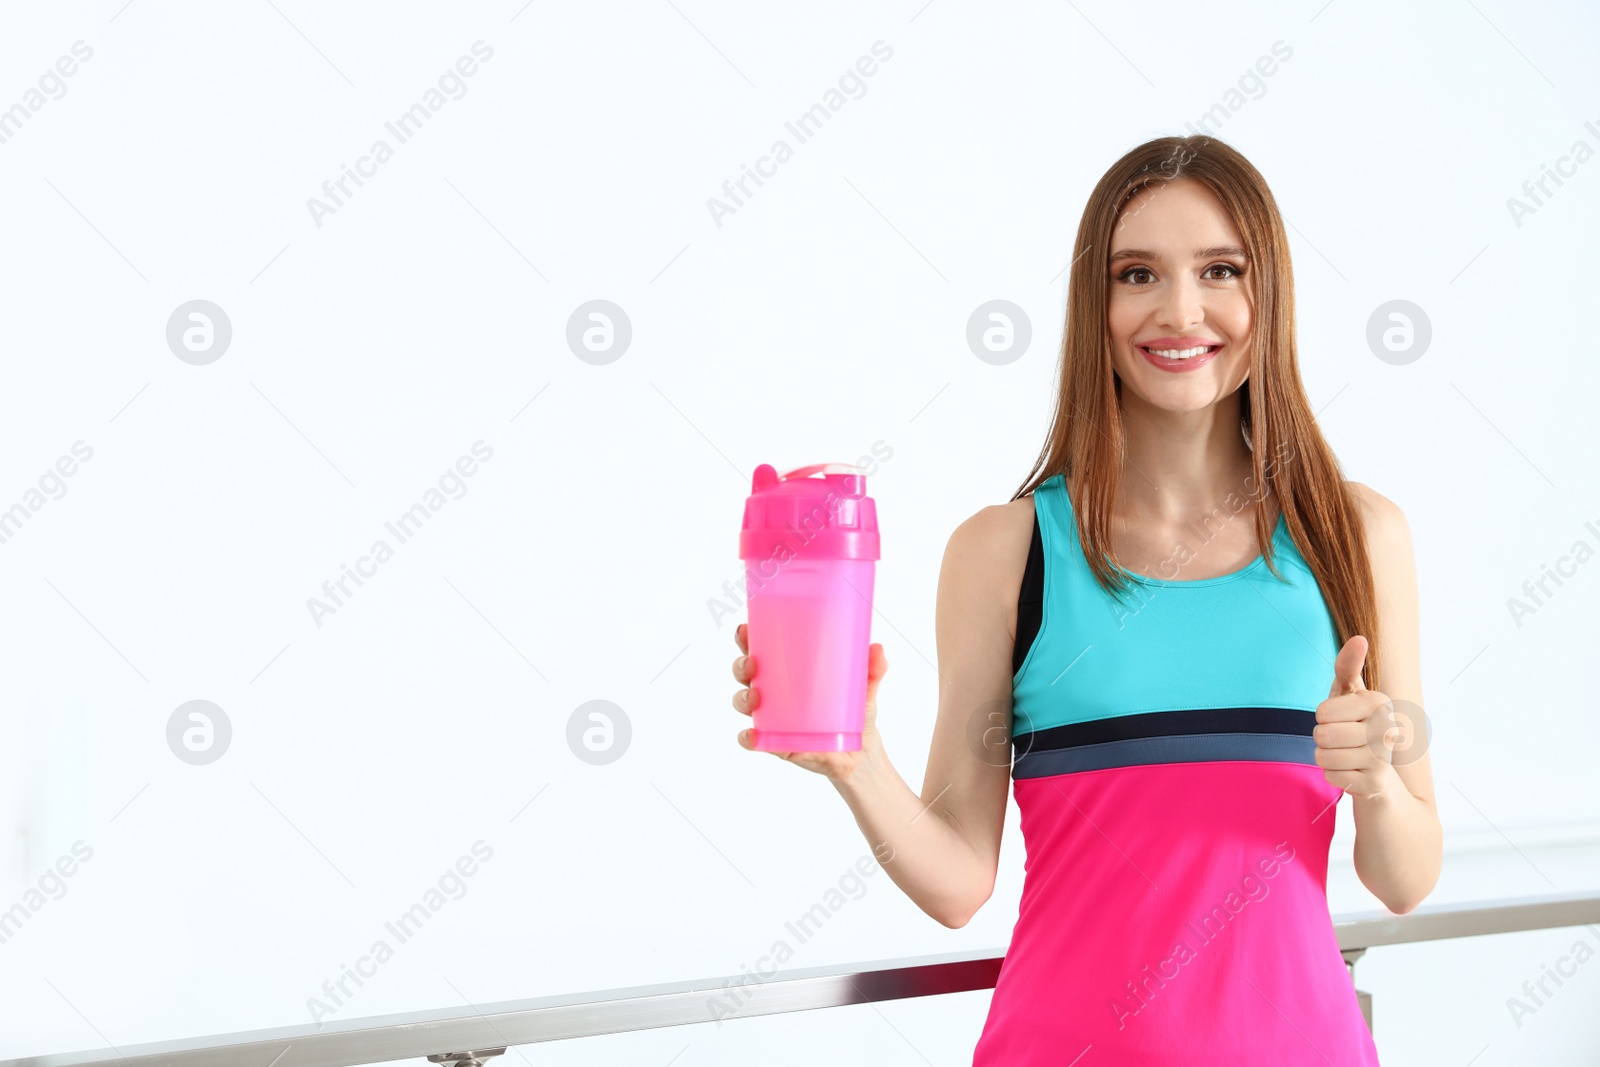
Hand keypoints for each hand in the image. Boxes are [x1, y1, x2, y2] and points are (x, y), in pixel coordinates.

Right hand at [731, 622, 886, 783]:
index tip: (745, 629)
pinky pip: (752, 740)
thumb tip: (877, 649)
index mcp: (789, 671)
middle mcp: (774, 692)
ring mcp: (772, 718)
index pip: (761, 648)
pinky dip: (748, 738)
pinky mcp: (775, 743)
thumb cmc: (855, 712)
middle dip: (741, 665)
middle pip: (745, 673)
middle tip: (752, 663)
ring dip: (743, 697)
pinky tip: (752, 735)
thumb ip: (872, 669)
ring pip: (744, 702)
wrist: (860, 753)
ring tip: (756, 696)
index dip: (747, 638)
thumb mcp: (864, 688)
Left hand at [1313, 635, 1397, 799]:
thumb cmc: (1355, 724)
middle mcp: (1388, 729)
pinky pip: (1331, 776)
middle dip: (1322, 740)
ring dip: (1326, 757)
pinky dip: (1334, 775)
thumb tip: (1360, 638)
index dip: (1323, 717)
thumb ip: (1347, 667)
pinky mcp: (1375, 784)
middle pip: (1323, 735)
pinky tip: (1351, 772)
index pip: (1323, 712)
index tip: (1339, 719)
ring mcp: (1384, 759)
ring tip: (1345, 755)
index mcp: (1380, 703)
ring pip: (1324, 756)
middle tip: (1341, 740)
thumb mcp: (1348, 694)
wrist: (1377, 774)